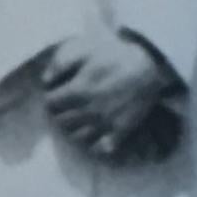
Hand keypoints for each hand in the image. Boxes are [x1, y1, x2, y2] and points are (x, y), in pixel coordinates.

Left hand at [40, 30, 175, 160]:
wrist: (151, 65)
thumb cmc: (116, 55)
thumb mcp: (85, 49)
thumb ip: (60, 63)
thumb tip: (45, 81)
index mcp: (78, 91)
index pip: (50, 104)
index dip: (50, 98)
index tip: (55, 93)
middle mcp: (88, 111)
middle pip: (61, 122)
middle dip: (59, 113)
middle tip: (64, 106)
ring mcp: (104, 123)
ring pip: (76, 137)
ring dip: (72, 129)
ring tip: (76, 120)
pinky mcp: (120, 131)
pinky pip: (100, 148)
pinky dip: (92, 144)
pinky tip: (92, 135)